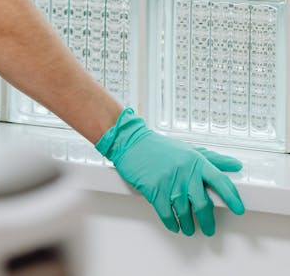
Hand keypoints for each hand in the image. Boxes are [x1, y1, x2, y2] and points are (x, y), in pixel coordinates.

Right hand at [96, 108, 244, 235]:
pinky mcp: (155, 191)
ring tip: (189, 228)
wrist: (133, 143)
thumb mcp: (189, 149)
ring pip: (185, 213)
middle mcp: (185, 172)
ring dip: (188, 225)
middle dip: (207, 221)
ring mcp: (170, 182)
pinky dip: (172, 223)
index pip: (220, 181)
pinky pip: (167, 214)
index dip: (232, 197)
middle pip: (203, 204)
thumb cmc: (161, 148)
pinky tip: (174, 225)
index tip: (239, 209)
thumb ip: (213, 159)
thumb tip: (235, 164)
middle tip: (209, 228)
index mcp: (196, 162)